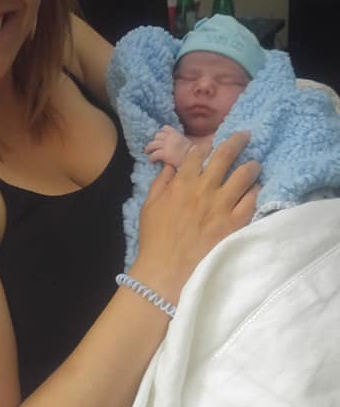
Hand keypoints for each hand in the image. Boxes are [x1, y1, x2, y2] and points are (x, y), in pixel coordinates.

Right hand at [132, 132, 259, 299]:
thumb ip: (161, 182)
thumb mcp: (149, 205)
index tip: (212, 143)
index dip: (206, 145)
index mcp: (182, 183)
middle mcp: (204, 189)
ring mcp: (222, 206)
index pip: (198, 154)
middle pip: (224, 156)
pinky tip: (257, 189)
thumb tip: (170, 166)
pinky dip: (255, 191)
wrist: (167, 270)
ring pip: (243, 175)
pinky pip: (251, 201)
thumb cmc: (155, 239)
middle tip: (245, 136)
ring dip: (250, 166)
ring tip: (255, 164)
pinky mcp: (235, 223)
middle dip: (236, 142)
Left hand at [145, 125, 192, 167]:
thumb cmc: (192, 152)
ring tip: (147, 152)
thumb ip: (178, 140)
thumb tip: (174, 143)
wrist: (193, 158)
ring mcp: (166, 145)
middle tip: (153, 146)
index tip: (160, 137)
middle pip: (157, 136)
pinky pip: (154, 155)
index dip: (161, 132)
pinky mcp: (164, 154)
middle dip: (155, 141)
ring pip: (152, 144)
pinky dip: (151, 158)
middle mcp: (170, 138)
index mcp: (176, 134)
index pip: (165, 128)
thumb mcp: (186, 142)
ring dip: (149, 148)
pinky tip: (151, 161)